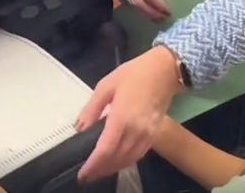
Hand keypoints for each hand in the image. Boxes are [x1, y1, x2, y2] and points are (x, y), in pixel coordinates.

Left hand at [77, 46, 181, 180]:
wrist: (164, 70)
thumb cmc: (134, 73)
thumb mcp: (107, 84)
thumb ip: (92, 107)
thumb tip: (80, 127)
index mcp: (122, 118)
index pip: (105, 150)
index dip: (93, 165)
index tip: (82, 174)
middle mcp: (136, 131)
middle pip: (116, 159)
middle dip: (100, 170)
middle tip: (87, 175)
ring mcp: (147, 134)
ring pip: (128, 160)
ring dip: (113, 168)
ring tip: (99, 171)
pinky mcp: (155, 134)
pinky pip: (139, 154)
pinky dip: (126, 161)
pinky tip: (118, 160)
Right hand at [114, 0, 168, 20]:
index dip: (158, 4)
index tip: (168, 11)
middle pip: (138, 2)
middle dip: (151, 12)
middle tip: (163, 18)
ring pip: (132, 4)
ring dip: (145, 12)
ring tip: (157, 17)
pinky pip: (127, 0)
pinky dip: (138, 6)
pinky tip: (146, 10)